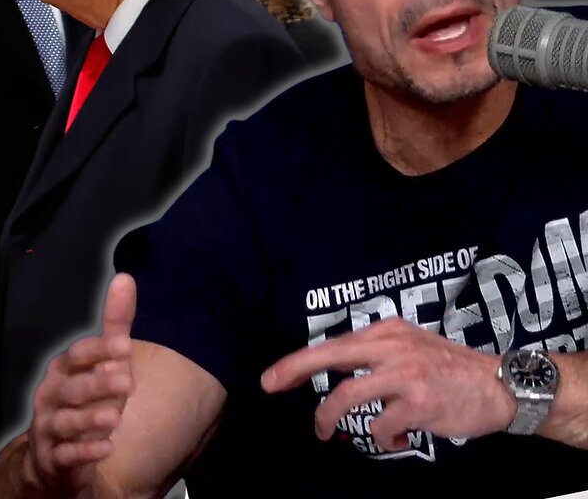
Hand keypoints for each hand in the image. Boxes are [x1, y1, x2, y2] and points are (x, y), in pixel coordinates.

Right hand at [26, 273, 136, 491]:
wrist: (53, 455)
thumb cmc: (84, 400)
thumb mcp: (103, 363)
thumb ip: (114, 325)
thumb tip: (125, 278)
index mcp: (64, 370)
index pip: (78, 355)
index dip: (99, 351)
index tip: (124, 346)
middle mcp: (52, 395)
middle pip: (71, 387)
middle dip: (97, 383)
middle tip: (127, 381)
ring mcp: (50, 427)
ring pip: (66, 421)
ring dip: (89, 418)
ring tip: (114, 417)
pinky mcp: (54, 457)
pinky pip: (67, 454)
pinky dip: (85, 451)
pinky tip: (106, 447)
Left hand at [261, 317, 515, 450]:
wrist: (502, 385)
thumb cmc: (451, 369)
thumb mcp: (411, 346)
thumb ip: (376, 354)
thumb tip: (337, 372)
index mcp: (387, 332)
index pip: (332, 344)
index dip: (298, 361)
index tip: (273, 377)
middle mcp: (392, 347)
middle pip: (329, 357)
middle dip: (293, 370)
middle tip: (269, 386)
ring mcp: (405, 375)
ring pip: (346, 397)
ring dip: (328, 418)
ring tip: (325, 433)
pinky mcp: (418, 404)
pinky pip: (380, 427)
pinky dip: (380, 439)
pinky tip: (393, 440)